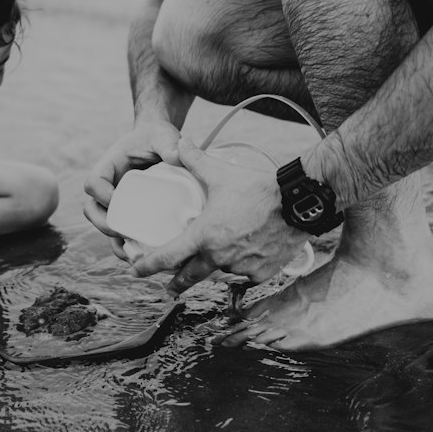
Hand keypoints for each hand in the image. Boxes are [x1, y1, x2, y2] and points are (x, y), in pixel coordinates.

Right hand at [83, 117, 183, 256]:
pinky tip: (144, 258)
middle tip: (123, 234)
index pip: (94, 182)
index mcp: (109, 166)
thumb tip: (177, 157)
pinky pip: (120, 233)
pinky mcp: (128, 212)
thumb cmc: (158, 137)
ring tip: (134, 256)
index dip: (101, 194)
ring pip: (104, 226)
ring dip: (114, 243)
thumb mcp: (163, 136)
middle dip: (104, 225)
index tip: (117, 200)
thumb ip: (169, 143)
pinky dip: (128, 247)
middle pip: (91, 209)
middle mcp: (107, 186)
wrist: (159, 141)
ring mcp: (115, 201)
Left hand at [132, 134, 307, 290]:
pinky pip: (244, 275)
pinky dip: (239, 268)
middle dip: (176, 283)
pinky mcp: (261, 273)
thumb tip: (179, 143)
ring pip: (220, 272)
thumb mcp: (220, 173)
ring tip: (212, 260)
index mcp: (204, 236)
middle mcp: (219, 257)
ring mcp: (241, 268)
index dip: (148, 265)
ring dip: (213, 268)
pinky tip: (242, 257)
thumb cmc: (257, 188)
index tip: (135, 271)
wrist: (297, 203)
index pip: (167, 256)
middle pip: (190, 277)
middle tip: (168, 288)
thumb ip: (195, 160)